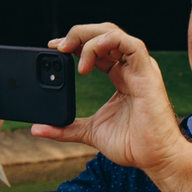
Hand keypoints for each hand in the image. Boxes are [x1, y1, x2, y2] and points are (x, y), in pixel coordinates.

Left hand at [33, 23, 191, 180]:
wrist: (155, 159)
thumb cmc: (133, 145)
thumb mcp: (90, 133)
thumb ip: (65, 128)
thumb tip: (37, 129)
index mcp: (120, 76)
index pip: (96, 48)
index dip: (74, 44)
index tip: (53, 48)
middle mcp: (130, 68)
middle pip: (103, 34)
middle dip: (77, 35)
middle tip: (57, 46)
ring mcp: (140, 68)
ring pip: (113, 33)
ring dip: (87, 37)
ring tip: (69, 52)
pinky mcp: (147, 73)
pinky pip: (129, 43)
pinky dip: (104, 43)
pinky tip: (86, 61)